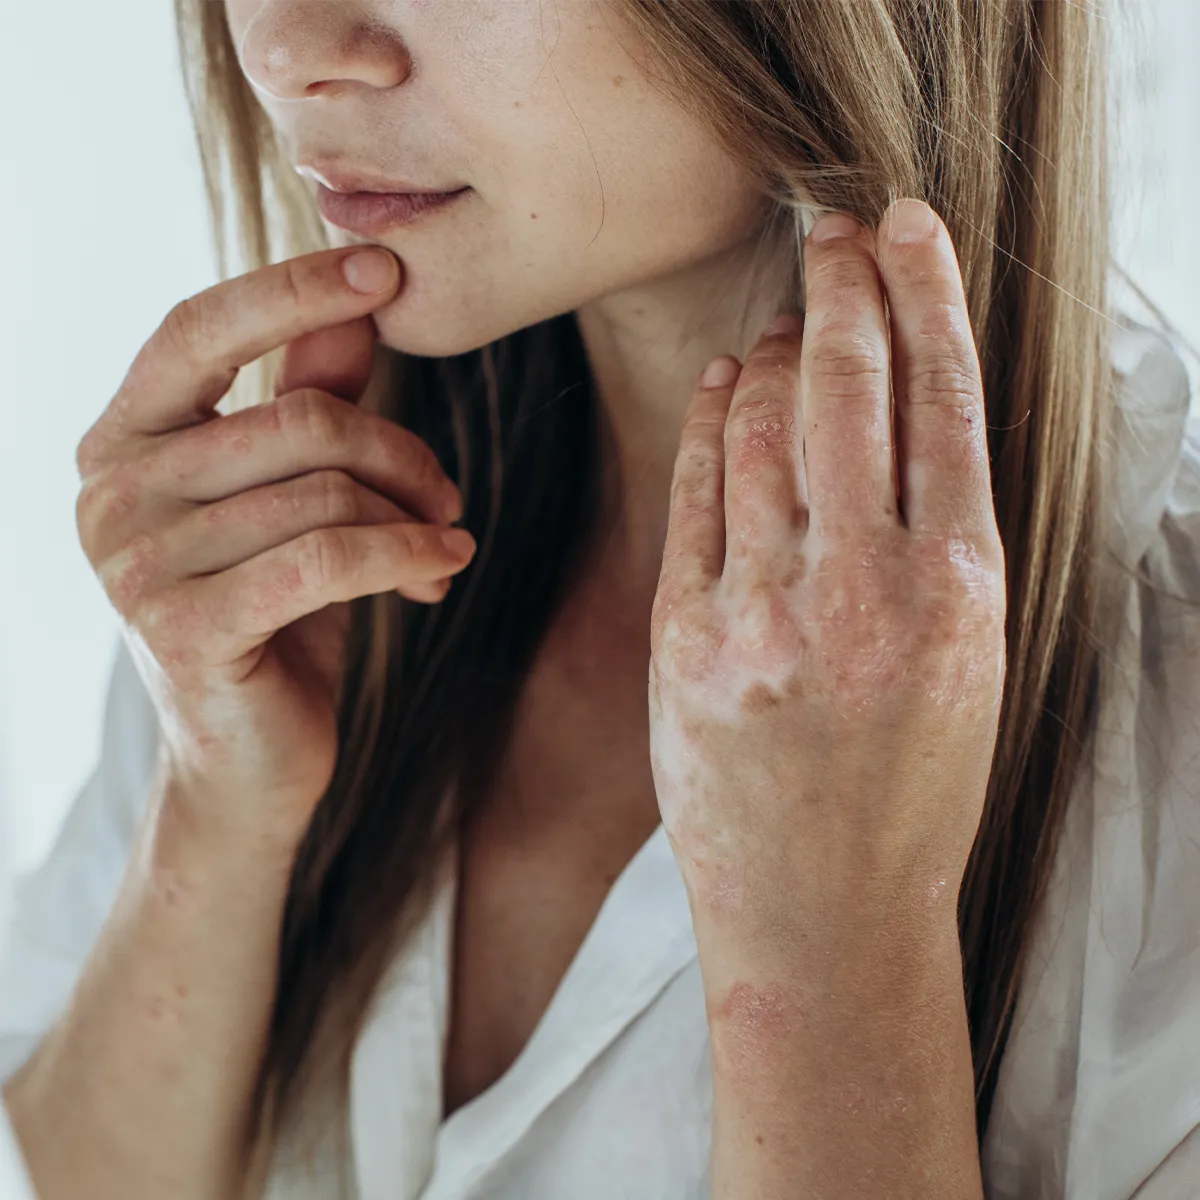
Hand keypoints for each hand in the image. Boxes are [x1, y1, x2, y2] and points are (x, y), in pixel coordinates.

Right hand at [75, 248, 475, 853]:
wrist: (248, 759)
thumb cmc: (274, 616)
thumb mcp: (292, 499)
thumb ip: (308, 399)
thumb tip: (358, 305)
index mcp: (123, 440)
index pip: (198, 327)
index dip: (293, 290)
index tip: (385, 268)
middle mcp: (109, 491)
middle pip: (298, 421)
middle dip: (400, 453)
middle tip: (448, 496)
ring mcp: (136, 563)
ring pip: (324, 492)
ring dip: (412, 515)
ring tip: (444, 545)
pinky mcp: (184, 628)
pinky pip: (326, 559)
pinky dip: (406, 553)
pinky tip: (446, 564)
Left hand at [647, 200, 1005, 935]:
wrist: (823, 907)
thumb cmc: (910, 791)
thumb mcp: (968, 665)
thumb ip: (941, 541)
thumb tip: (905, 413)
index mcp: (961, 591)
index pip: (946, 400)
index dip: (924, 294)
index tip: (907, 227)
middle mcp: (865, 590)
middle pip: (852, 390)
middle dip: (843, 288)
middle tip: (835, 230)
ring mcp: (766, 613)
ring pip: (766, 431)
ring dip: (778, 356)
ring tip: (789, 322)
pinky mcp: (688, 638)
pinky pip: (699, 496)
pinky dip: (713, 426)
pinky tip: (728, 385)